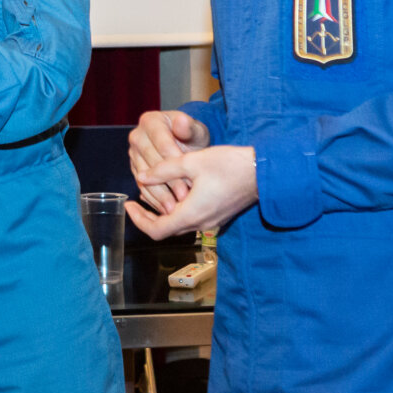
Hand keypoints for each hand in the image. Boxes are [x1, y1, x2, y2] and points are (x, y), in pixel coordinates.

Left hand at [124, 144, 256, 239]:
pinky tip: (173, 192)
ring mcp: (211, 221)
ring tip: (150, 194)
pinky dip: (177, 210)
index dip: (139, 220)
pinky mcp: (218, 215)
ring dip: (162, 213)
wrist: (263, 172)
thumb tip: (141, 177)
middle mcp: (200, 223)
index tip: (128, 206)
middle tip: (134, 203)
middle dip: (147, 217)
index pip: (157, 230)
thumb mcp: (191, 162)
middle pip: (166, 229)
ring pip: (179, 224)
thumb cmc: (229, 165)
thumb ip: (164, 170)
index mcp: (191, 213)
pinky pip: (191, 218)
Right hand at [127, 110, 208, 212]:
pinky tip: (166, 209)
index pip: (161, 143)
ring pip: (145, 177)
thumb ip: (190, 127)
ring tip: (175, 208)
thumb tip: (181, 121)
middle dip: (169, 181)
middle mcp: (137, 137)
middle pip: (152, 162)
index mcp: (150, 121)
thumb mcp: (195, 130)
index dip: (175, 162)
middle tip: (184, 197)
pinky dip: (154, 199)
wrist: (185, 145)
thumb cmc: (191, 136)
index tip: (189, 177)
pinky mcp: (135, 170)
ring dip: (160, 194)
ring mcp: (134, 154)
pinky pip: (142, 186)